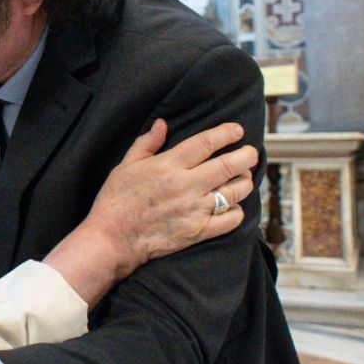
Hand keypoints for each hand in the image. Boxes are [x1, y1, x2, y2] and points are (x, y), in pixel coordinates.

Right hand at [46, 119, 256, 304]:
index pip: (207, 143)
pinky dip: (237, 211)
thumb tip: (162, 124)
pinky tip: (232, 206)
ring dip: (245, 181)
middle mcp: (186, 185)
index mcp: (169, 165)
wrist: (112, 239)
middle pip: (230, 165)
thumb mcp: (125, 166)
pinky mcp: (198, 231)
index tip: (237, 131)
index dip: (227, 133)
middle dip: (247, 155)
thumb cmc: (115, 201)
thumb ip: (146, 143)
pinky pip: (231, 220)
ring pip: (236, 191)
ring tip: (244, 177)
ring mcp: (195, 209)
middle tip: (250, 153)